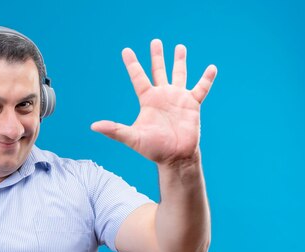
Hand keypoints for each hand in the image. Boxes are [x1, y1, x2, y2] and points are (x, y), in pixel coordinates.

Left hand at [91, 39, 216, 164]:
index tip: (126, 50)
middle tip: (155, 41)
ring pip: (179, 75)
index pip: (138, 77)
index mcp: (148, 100)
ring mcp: (178, 99)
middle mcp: (162, 96)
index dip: (132, 64)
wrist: (175, 157)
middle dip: (157, 56)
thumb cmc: (153, 149)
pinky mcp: (192, 105)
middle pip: (158, 71)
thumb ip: (114, 130)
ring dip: (179, 61)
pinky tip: (211, 68)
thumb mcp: (132, 138)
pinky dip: (206, 79)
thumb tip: (93, 126)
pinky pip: (201, 88)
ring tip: (179, 47)